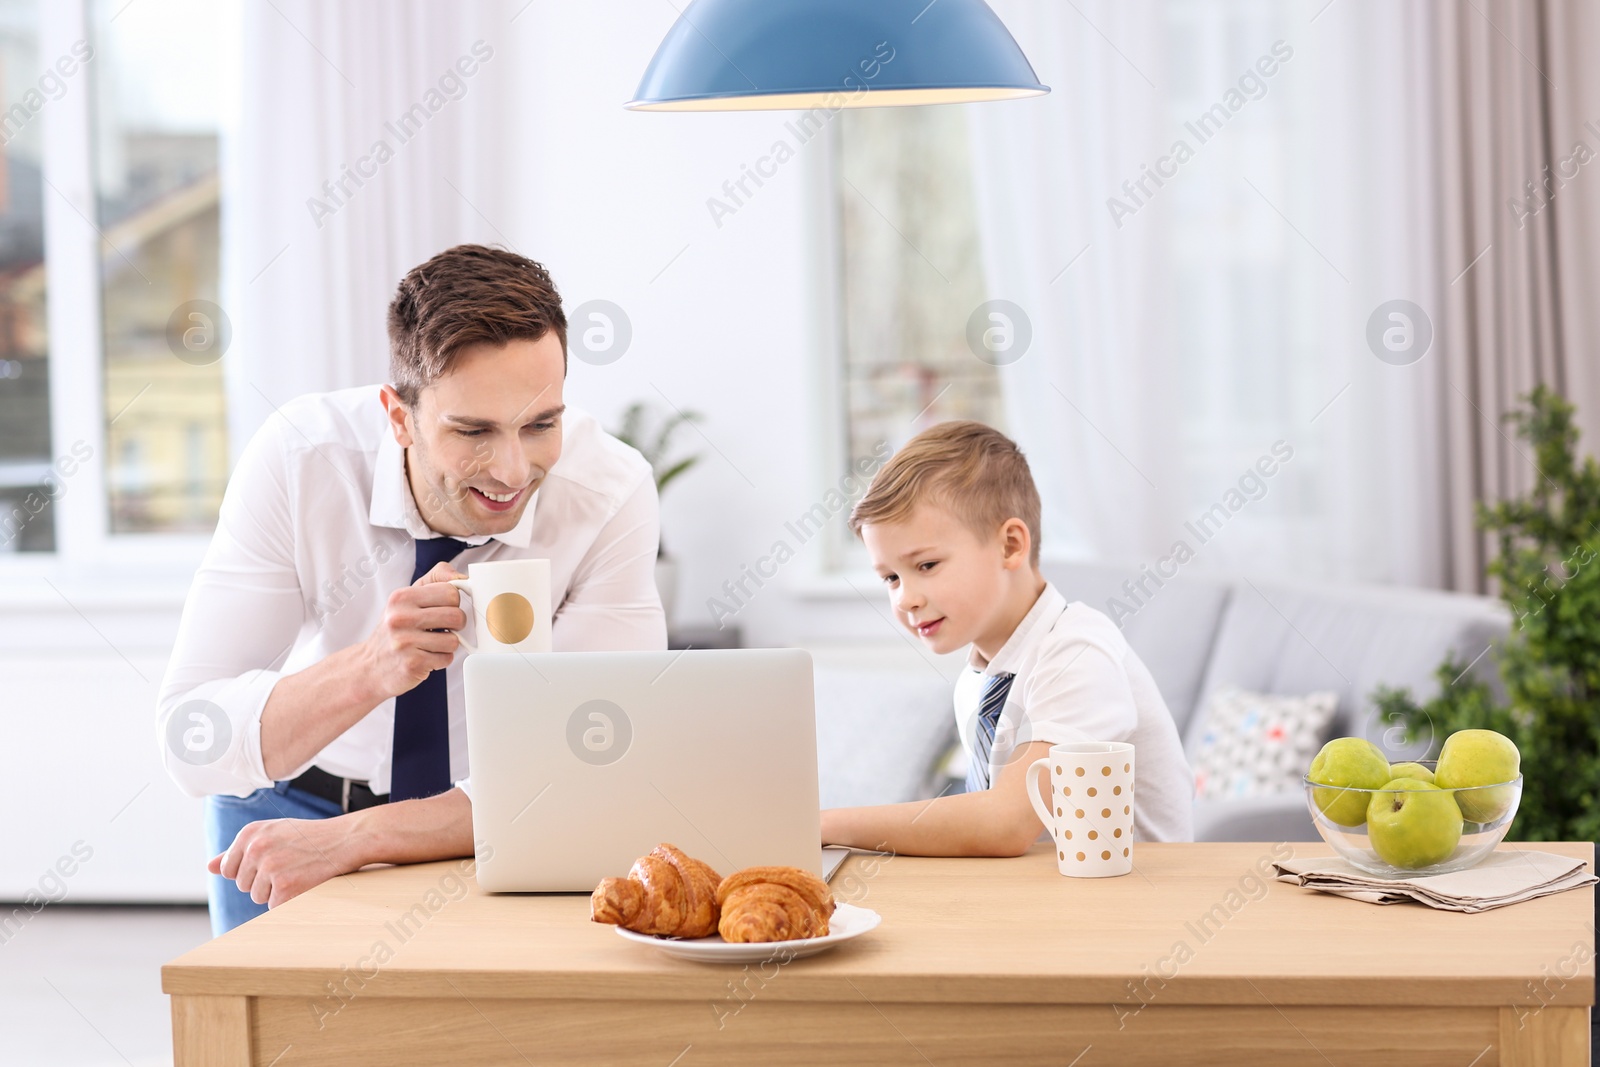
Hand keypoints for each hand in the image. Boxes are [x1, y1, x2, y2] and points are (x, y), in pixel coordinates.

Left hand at [207, 813, 362, 908]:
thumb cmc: (308, 837)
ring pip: (258, 897)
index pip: (229, 869)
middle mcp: (256, 848)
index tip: (272, 860)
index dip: (251, 870)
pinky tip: (304, 882)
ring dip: (276, 891)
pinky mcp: (285, 887)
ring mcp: (270, 868)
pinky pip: (274, 906)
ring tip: (297, 872)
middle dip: (264, 881)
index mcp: (250, 833)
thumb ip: (238, 851)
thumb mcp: (271, 834)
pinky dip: (289, 900)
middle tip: (290, 864)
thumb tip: (209, 867)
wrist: (345, 839)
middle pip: (243, 885)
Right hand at [360, 562, 466, 699]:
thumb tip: (463, 577)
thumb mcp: (407, 599)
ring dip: (447, 644)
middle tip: (441, 628)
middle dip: (455, 625)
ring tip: (430, 643)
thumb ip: (436, 580)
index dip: (453, 603)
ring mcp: (405, 642)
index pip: (451, 592)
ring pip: (454, 640)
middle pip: (457, 616)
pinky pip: (447, 658)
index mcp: (402, 597)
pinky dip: (441, 659)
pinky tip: (425, 656)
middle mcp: (401, 617)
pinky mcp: (413, 663)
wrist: (370, 667)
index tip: (444, 609)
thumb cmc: (395, 630)